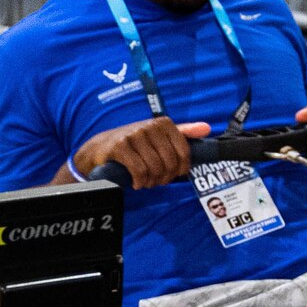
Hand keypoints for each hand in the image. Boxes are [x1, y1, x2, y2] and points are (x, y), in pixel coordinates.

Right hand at [71, 116, 211, 189]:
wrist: (100, 148)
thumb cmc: (134, 145)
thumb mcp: (159, 137)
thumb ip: (183, 133)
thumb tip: (206, 128)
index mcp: (163, 123)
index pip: (183, 153)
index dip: (179, 170)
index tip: (172, 174)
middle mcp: (150, 126)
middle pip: (169, 163)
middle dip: (164, 178)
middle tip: (157, 181)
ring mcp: (134, 135)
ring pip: (154, 168)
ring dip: (151, 181)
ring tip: (146, 181)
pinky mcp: (120, 146)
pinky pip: (139, 171)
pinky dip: (140, 181)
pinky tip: (136, 182)